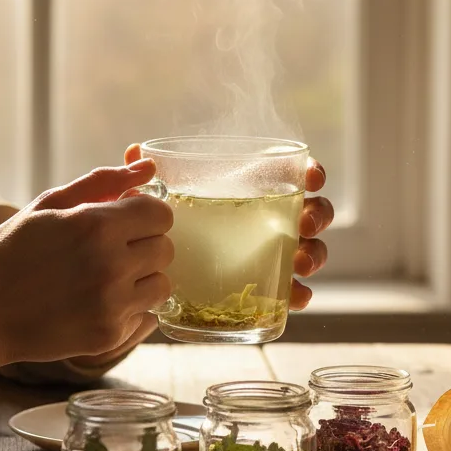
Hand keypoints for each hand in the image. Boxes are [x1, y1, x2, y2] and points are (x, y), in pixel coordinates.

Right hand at [0, 161, 174, 366]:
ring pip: (162, 284)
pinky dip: (131, 309)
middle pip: (165, 248)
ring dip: (142, 279)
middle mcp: (110, 265)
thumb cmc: (12, 251)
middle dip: (144, 244)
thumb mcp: (49, 205)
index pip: (160, 213)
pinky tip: (100, 303)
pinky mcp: (108, 336)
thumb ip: (103, 182)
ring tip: (108, 278)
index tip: (127, 220)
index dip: (145, 214)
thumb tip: (148, 166)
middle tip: (112, 250)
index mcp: (96, 226)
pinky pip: (147, 317)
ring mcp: (111, 305)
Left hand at [123, 144, 332, 310]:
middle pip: (311, 212)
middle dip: (317, 216)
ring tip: (300, 263)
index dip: (311, 172)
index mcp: (253, 188)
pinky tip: (295, 297)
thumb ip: (144, 176)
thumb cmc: (166, 222)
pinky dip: (299, 293)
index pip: (294, 173)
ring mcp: (272, 254)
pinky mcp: (266, 288)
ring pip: (310, 250)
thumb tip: (133, 153)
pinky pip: (291, 291)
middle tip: (303, 224)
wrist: (154, 272)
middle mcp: (271, 219)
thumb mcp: (153, 199)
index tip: (311, 178)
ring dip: (314, 255)